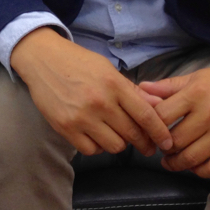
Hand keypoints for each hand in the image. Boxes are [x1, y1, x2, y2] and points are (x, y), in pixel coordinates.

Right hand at [10, 27, 172, 156]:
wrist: (42, 60)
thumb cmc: (78, 62)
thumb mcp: (107, 69)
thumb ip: (132, 90)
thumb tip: (158, 105)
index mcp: (114, 84)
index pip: (145, 115)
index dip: (160, 132)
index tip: (167, 142)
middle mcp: (100, 102)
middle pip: (132, 134)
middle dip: (144, 143)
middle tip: (147, 146)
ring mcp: (81, 117)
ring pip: (114, 146)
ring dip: (119, 143)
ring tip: (117, 135)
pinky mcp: (65, 128)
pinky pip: (91, 149)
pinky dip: (98, 146)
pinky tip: (97, 135)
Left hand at [139, 64, 209, 177]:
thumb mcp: (197, 77)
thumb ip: (168, 86)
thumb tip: (141, 89)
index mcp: (196, 93)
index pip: (162, 116)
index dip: (151, 127)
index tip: (150, 131)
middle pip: (174, 140)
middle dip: (163, 148)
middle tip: (161, 148)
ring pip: (191, 158)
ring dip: (177, 163)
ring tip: (172, 160)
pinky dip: (200, 172)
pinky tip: (195, 166)